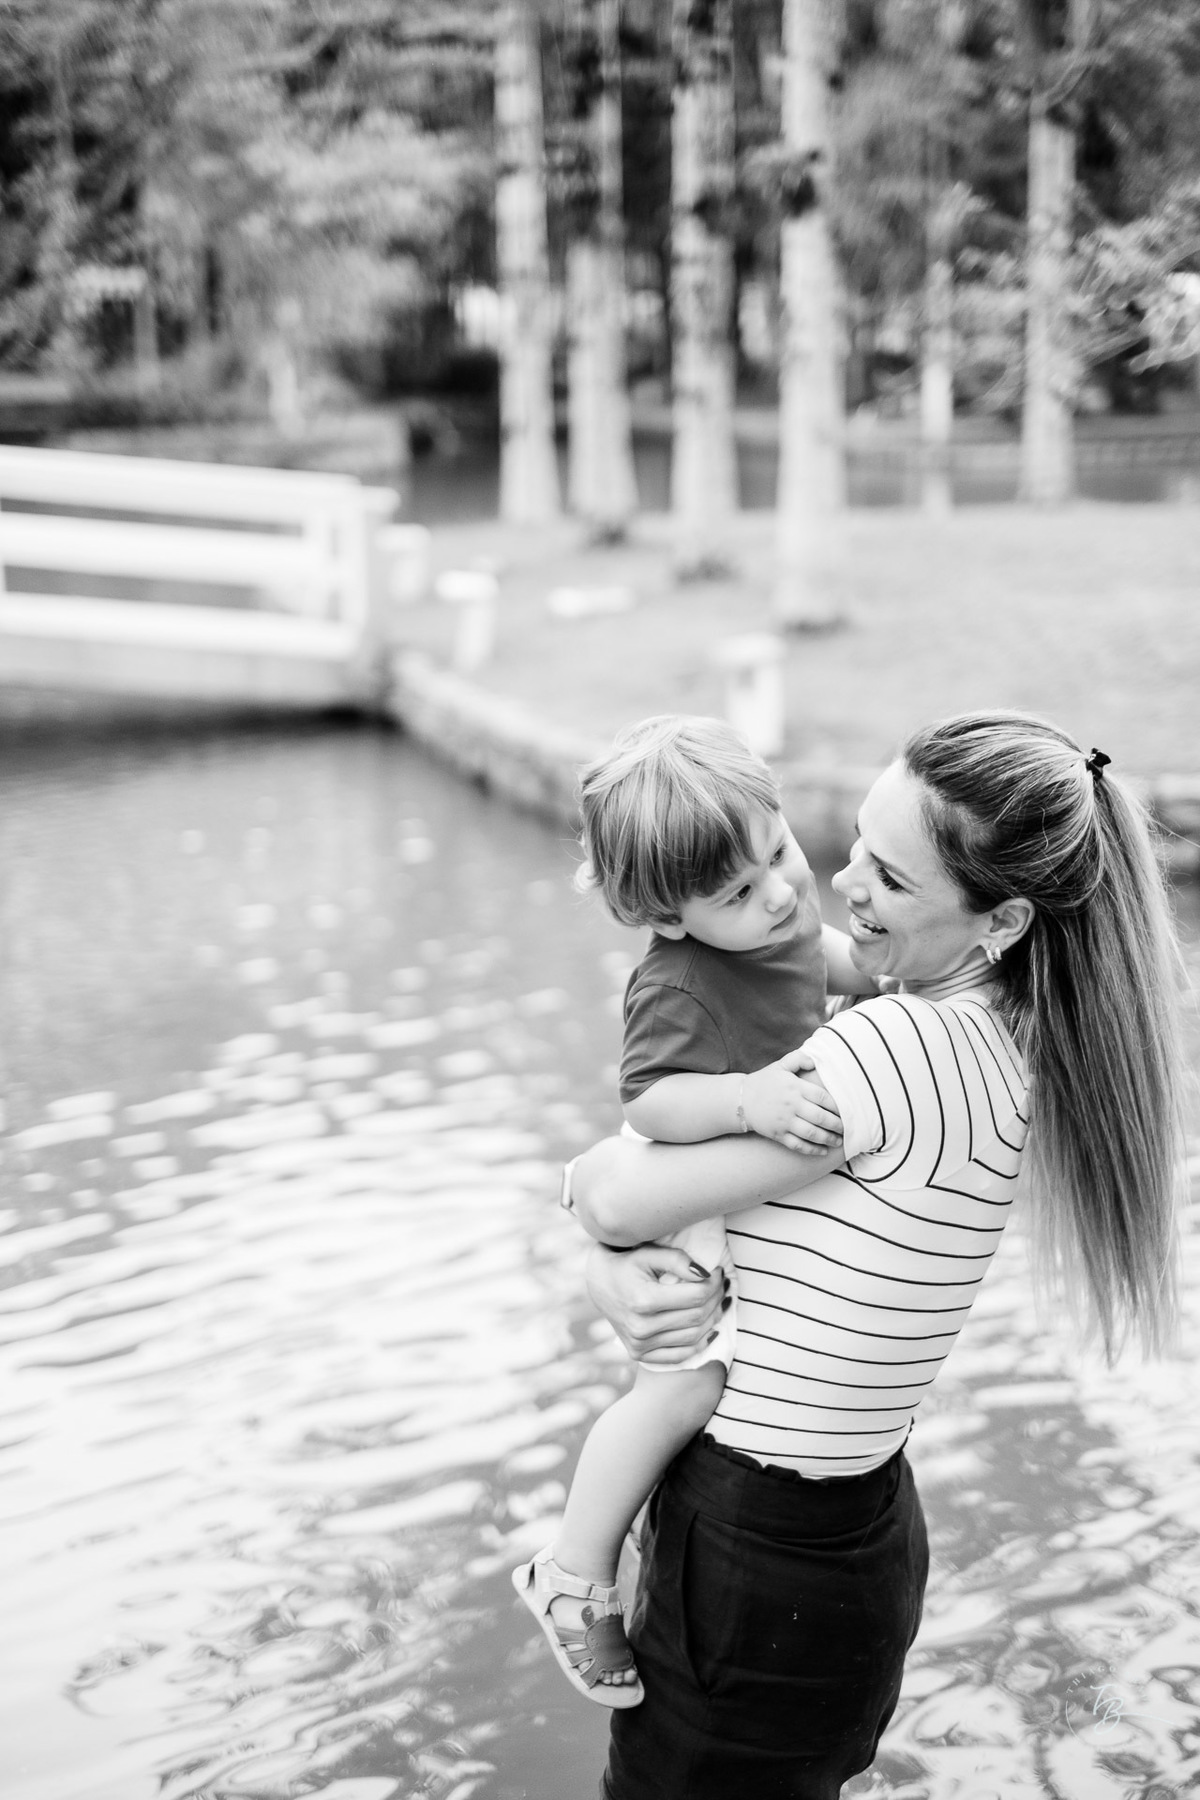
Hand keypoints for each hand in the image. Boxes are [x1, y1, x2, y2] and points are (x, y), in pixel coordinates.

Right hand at [585, 1241, 726, 1366]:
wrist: (598, 1282)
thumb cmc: (626, 1262)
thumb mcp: (648, 1253)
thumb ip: (677, 1260)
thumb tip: (707, 1274)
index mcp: (643, 1300)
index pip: (695, 1296)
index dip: (714, 1284)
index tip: (719, 1271)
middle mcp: (640, 1327)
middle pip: (696, 1316)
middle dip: (716, 1298)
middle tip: (723, 1284)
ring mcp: (639, 1344)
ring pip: (693, 1337)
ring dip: (713, 1319)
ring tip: (721, 1302)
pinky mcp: (638, 1354)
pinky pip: (679, 1356)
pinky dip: (700, 1345)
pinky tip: (711, 1330)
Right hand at [740, 1048, 842, 1154]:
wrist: (740, 1099)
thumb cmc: (764, 1081)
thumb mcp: (780, 1065)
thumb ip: (799, 1059)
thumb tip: (815, 1060)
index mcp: (795, 1087)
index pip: (823, 1098)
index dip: (837, 1107)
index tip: (847, 1111)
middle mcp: (792, 1105)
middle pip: (821, 1117)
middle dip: (837, 1125)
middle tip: (846, 1129)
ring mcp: (784, 1121)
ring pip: (812, 1133)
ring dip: (828, 1139)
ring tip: (838, 1141)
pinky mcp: (778, 1134)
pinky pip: (798, 1145)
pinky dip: (812, 1150)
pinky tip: (822, 1151)